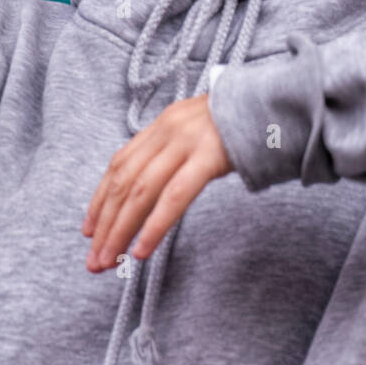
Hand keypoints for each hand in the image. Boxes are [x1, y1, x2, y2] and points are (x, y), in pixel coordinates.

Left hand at [82, 92, 233, 271]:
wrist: (277, 104)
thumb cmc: (241, 124)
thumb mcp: (199, 129)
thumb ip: (174, 151)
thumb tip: (151, 188)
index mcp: (163, 124)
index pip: (119, 164)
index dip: (100, 199)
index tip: (88, 230)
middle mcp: (168, 130)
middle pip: (124, 181)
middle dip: (105, 224)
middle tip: (94, 259)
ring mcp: (188, 142)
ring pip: (141, 191)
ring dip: (120, 230)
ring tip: (109, 261)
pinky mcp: (209, 157)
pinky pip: (174, 197)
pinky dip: (153, 226)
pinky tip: (142, 250)